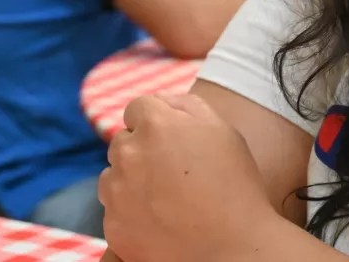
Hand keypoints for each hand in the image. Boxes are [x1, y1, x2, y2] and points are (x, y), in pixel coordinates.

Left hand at [99, 93, 282, 261]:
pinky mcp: (114, 226)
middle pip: (122, 142)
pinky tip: (160, 218)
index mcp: (156, 124)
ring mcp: (118, 193)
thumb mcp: (222, 129)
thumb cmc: (234, 185)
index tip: (172, 139)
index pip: (137, 108)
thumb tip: (163, 102)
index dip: (156, 120)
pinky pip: (113, 209)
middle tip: (173, 170)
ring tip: (165, 196)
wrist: (232, 246)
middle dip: (142, 150)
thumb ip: (188, 105)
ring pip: (113, 175)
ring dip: (131, 179)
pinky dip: (130, 211)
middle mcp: (129, 154)